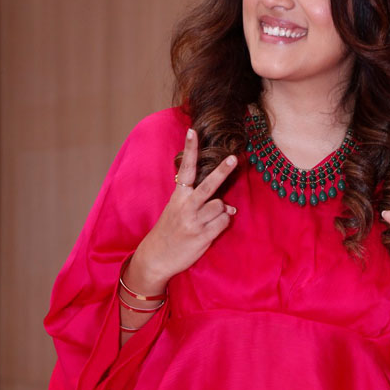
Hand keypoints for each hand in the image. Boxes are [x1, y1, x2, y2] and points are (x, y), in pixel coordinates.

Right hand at [136, 127, 238, 283]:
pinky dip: (222, 224)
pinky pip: (223, 223)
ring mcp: (194, 222)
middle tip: (234, 158)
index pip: (185, 169)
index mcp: (178, 197)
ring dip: (221, 212)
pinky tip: (211, 229)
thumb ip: (201, 204)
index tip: (193, 132)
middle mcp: (186, 207)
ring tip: (208, 220)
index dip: (190, 150)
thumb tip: (230, 207)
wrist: (156, 257)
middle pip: (208, 186)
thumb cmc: (169, 231)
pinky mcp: (202, 237)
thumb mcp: (176, 211)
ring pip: (221, 206)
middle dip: (222, 172)